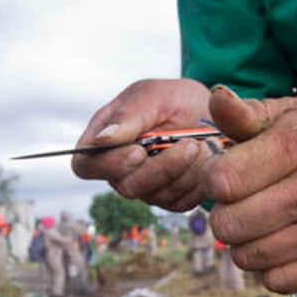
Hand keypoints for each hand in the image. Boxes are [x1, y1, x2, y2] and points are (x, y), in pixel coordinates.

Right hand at [72, 78, 216, 210]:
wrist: (211, 113)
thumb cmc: (175, 99)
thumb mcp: (153, 95)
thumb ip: (128, 115)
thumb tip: (102, 139)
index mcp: (104, 141)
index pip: (86, 166)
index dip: (108, 165)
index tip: (138, 151)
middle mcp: (121, 170)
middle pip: (127, 187)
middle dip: (161, 168)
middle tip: (189, 144)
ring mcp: (147, 187)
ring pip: (157, 196)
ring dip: (185, 171)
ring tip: (203, 144)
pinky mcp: (172, 198)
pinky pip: (181, 201)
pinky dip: (198, 181)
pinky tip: (207, 158)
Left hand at [203, 86, 296, 293]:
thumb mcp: (289, 112)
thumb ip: (245, 112)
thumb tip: (217, 98)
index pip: (224, 182)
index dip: (211, 179)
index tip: (222, 174)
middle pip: (230, 225)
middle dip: (223, 213)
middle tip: (236, 202)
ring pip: (247, 257)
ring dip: (242, 242)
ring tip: (255, 221)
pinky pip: (276, 281)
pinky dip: (267, 267)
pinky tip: (275, 242)